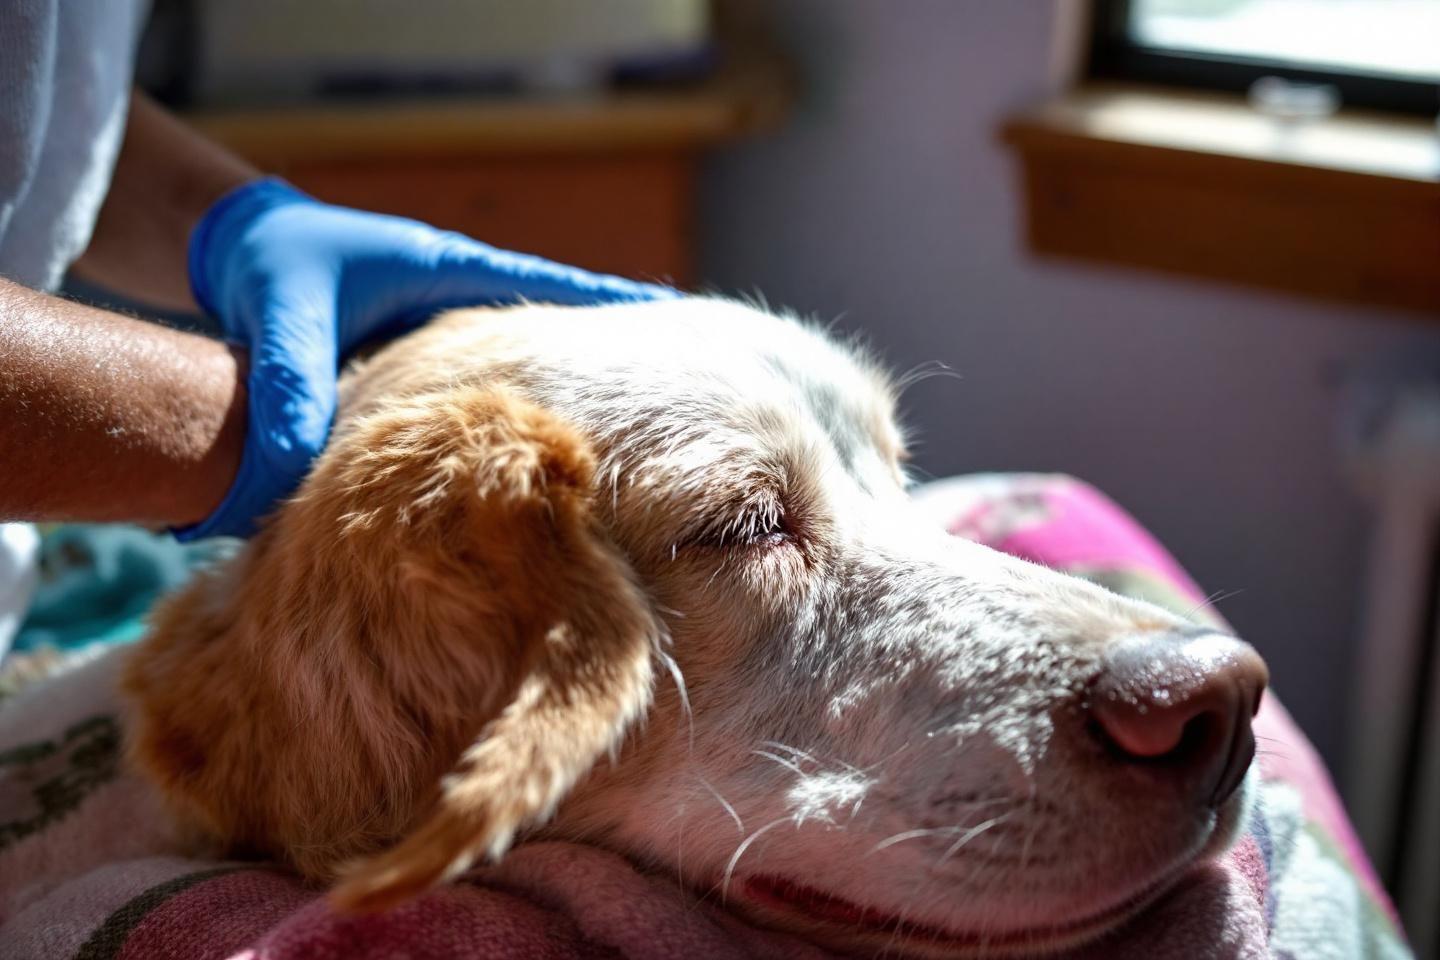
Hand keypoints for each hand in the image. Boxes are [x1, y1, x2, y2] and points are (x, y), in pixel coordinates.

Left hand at [177, 178, 675, 539]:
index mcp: (453, 274)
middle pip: (564, 330)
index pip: (559, 288)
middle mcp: (465, 304)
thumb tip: (292, 470)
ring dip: (575, 395)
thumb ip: (290, 383)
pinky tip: (544, 465)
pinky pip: (486, 395)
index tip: (683, 328)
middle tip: (688, 394)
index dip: (619, 311)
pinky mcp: (426, 367)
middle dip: (617, 359)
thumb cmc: (269, 266)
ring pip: (530, 367)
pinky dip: (519, 420)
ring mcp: (450, 335)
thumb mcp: (282, 317)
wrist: (238, 253)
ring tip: (640, 443)